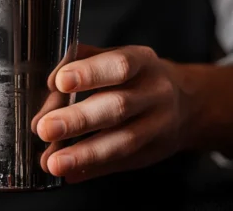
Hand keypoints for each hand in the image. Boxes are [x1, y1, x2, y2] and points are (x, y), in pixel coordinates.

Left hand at [36, 45, 190, 182]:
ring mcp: (158, 125)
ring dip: (84, 154)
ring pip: (123, 141)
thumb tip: (50, 87)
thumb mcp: (115, 58)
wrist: (186, 104)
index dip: (89, 73)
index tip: (60, 83)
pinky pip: (122, 163)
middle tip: (45, 128)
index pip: (118, 65)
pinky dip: (93, 168)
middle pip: (118, 107)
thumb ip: (80, 65)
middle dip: (78, 120)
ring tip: (54, 162)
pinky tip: (70, 173)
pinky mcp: (153, 152)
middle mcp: (155, 93)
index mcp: (142, 62)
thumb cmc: (137, 77)